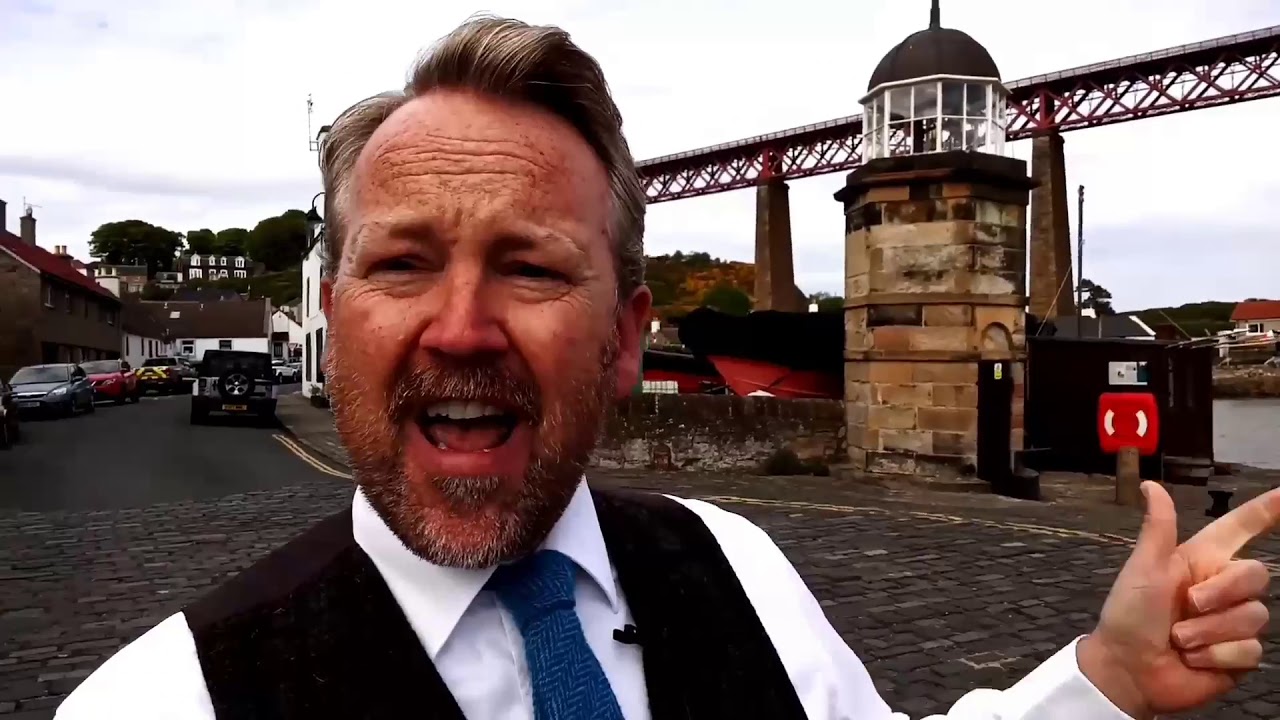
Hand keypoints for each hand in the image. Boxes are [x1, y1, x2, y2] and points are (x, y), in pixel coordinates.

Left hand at [1079, 481, 1276, 718]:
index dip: (1268, 511)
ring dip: (1208, 630)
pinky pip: (1249, 649)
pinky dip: (1216, 655)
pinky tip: (1193, 660)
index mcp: (1200, 560)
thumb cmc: (1129, 615)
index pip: (1242, 528)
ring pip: (1253, 616)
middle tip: (1186, 605)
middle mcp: (1222, 587)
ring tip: (1178, 639)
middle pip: (1257, 575)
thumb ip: (1158, 528)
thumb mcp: (1143, 569)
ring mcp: (1233, 622)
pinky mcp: (1240, 655)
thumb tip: (1150, 483)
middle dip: (1221, 592)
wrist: (1128, 669)